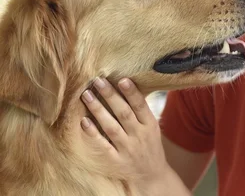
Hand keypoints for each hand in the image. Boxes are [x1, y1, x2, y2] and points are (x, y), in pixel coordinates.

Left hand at [80, 78, 174, 193]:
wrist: (151, 174)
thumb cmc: (149, 145)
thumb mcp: (152, 127)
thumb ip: (141, 110)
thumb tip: (126, 85)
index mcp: (149, 125)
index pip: (141, 106)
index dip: (132, 92)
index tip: (122, 79)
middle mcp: (138, 135)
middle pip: (123, 113)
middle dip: (110, 96)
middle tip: (98, 81)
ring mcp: (127, 148)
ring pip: (111, 127)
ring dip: (98, 110)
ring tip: (86, 95)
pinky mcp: (116, 160)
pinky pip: (103, 145)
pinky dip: (93, 133)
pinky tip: (84, 121)